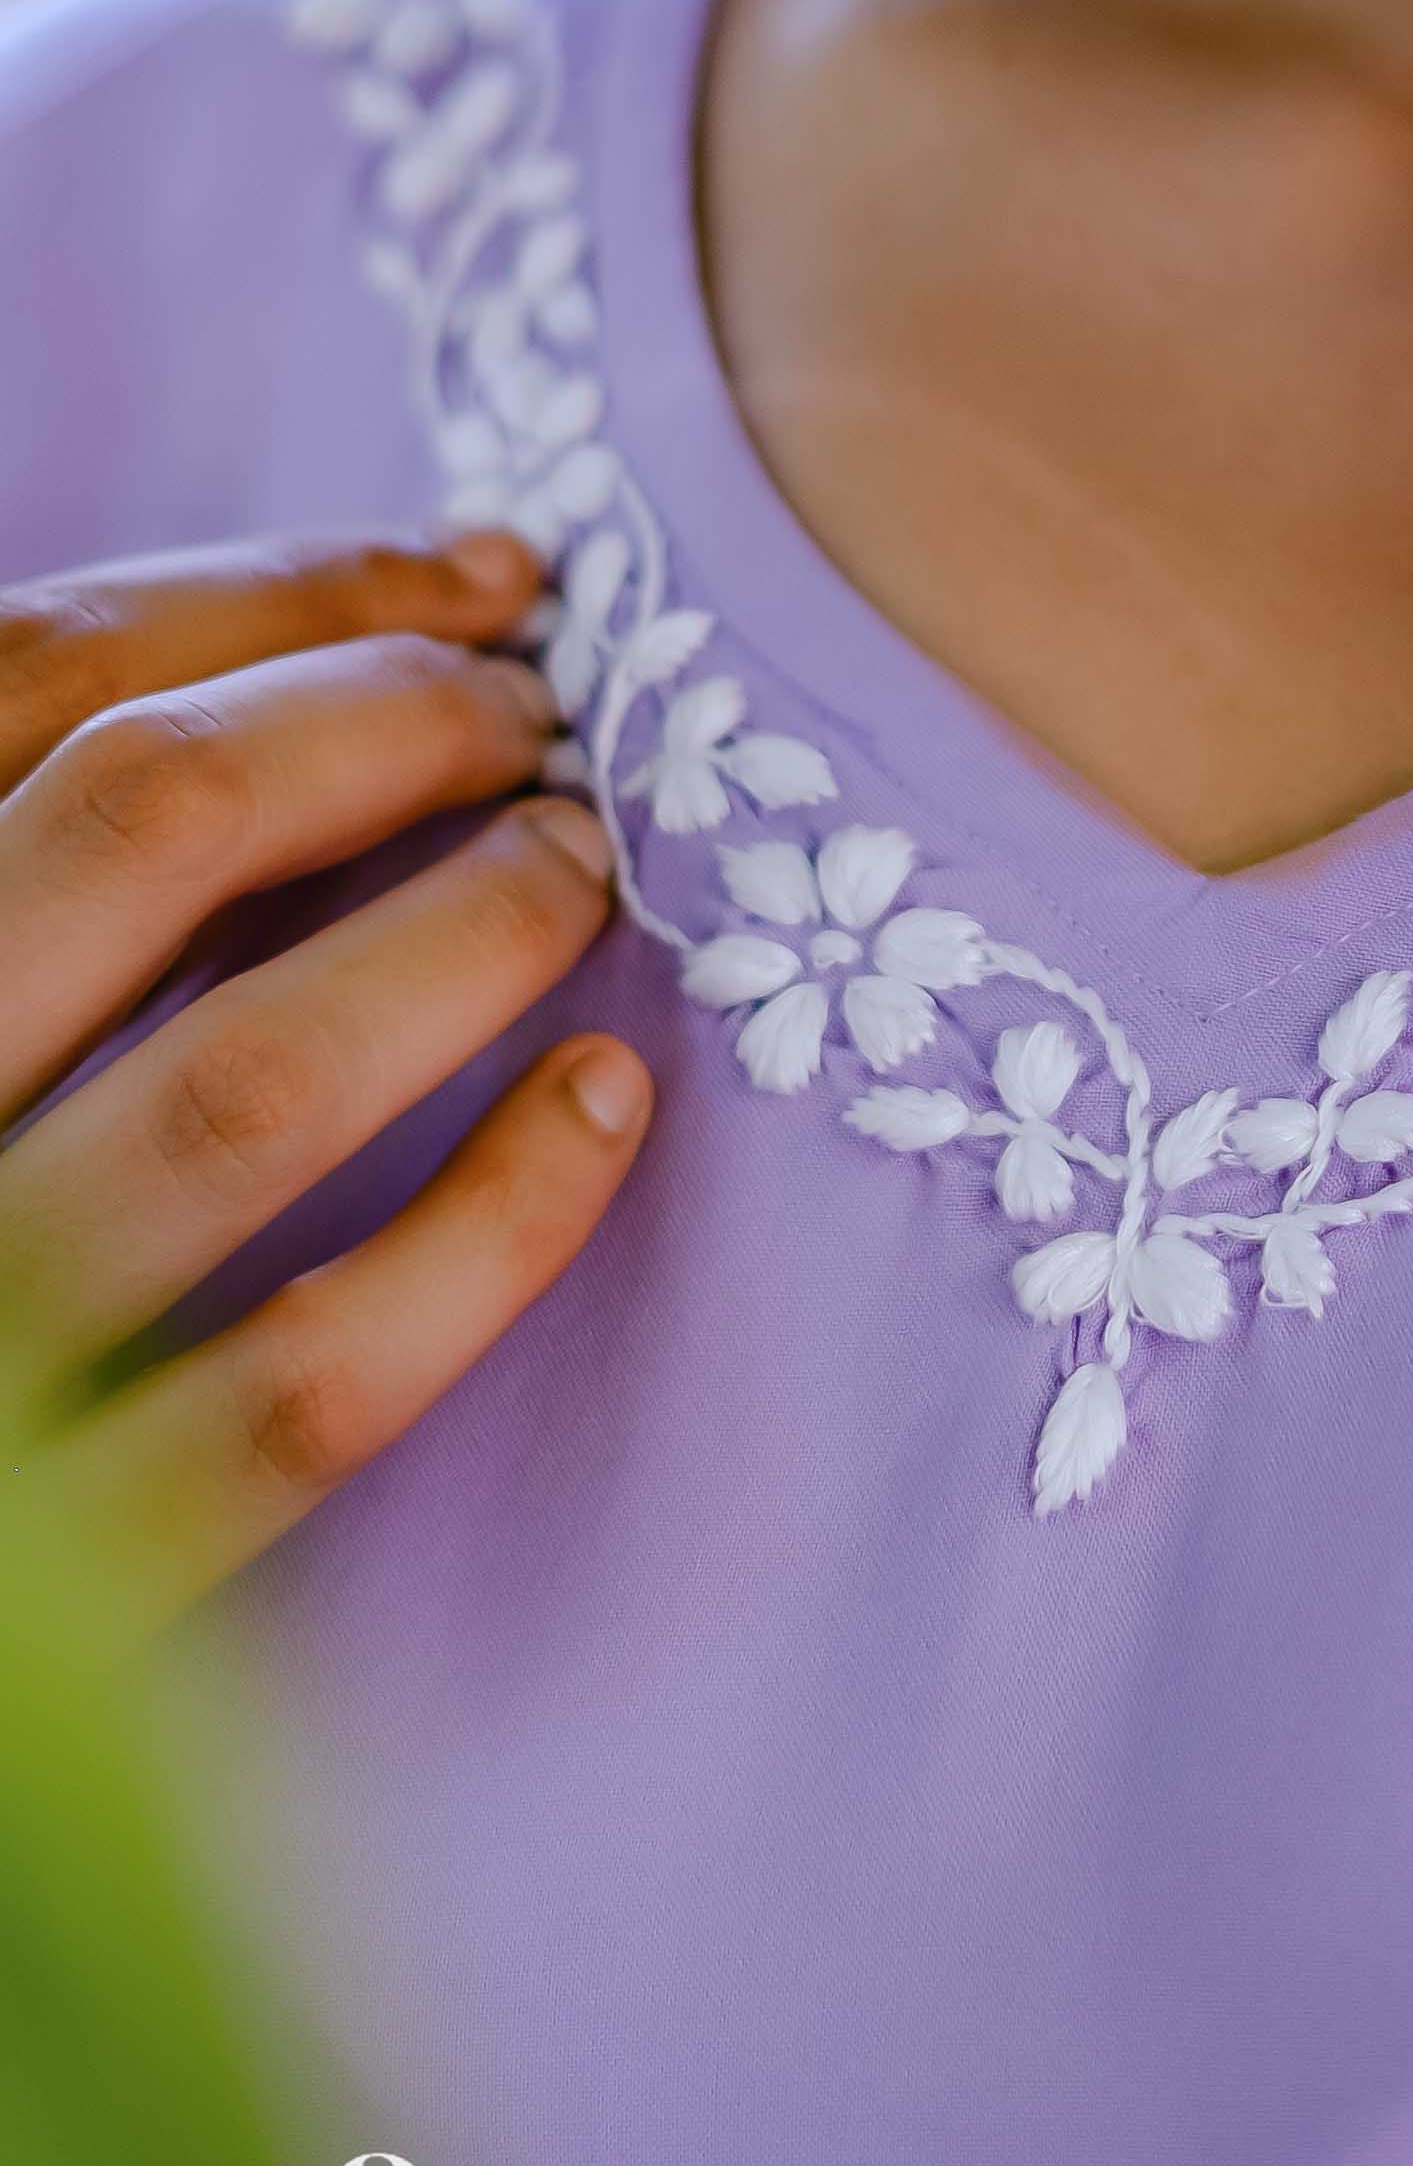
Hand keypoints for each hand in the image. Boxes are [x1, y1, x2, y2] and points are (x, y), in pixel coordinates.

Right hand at [0, 533, 651, 1616]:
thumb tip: (292, 667)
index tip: (487, 580)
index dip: (285, 596)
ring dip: (462, 940)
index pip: (22, 675)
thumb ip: (36, 866)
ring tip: (583, 869)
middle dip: (390, 725)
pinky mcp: (63, 1585)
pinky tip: (603, 1108)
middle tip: (548, 719)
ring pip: (243, 1090)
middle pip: (144, 827)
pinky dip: (487, 1232)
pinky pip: (298, 1390)